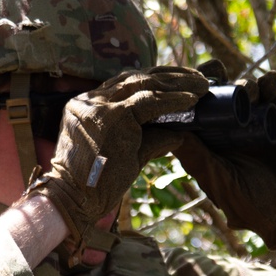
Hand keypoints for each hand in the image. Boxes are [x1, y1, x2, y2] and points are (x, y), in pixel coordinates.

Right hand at [26, 66, 207, 262]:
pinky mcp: (113, 116)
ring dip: (177, 83)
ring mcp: (100, 106)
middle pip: (135, 77)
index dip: (155, 79)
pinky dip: (173, 100)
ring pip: (144, 84)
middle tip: (198, 78)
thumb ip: (150, 140)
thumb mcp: (126, 156)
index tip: (179, 80)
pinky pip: (150, 102)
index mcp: (87, 106)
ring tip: (202, 85)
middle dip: (170, 75)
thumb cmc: (95, 186)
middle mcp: (90, 100)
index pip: (125, 83)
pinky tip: (192, 100)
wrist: (72, 200)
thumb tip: (179, 134)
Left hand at [173, 60, 275, 250]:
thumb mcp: (219, 182)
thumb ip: (196, 158)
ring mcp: (261, 124)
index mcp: (215, 145)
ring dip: (246, 86)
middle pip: (224, 97)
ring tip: (247, 91)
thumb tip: (170, 133)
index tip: (186, 81)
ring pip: (249, 94)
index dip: (193, 97)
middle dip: (219, 80)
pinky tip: (268, 82)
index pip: (200, 114)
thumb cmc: (253, 206)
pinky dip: (272, 86)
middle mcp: (236, 131)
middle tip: (214, 70)